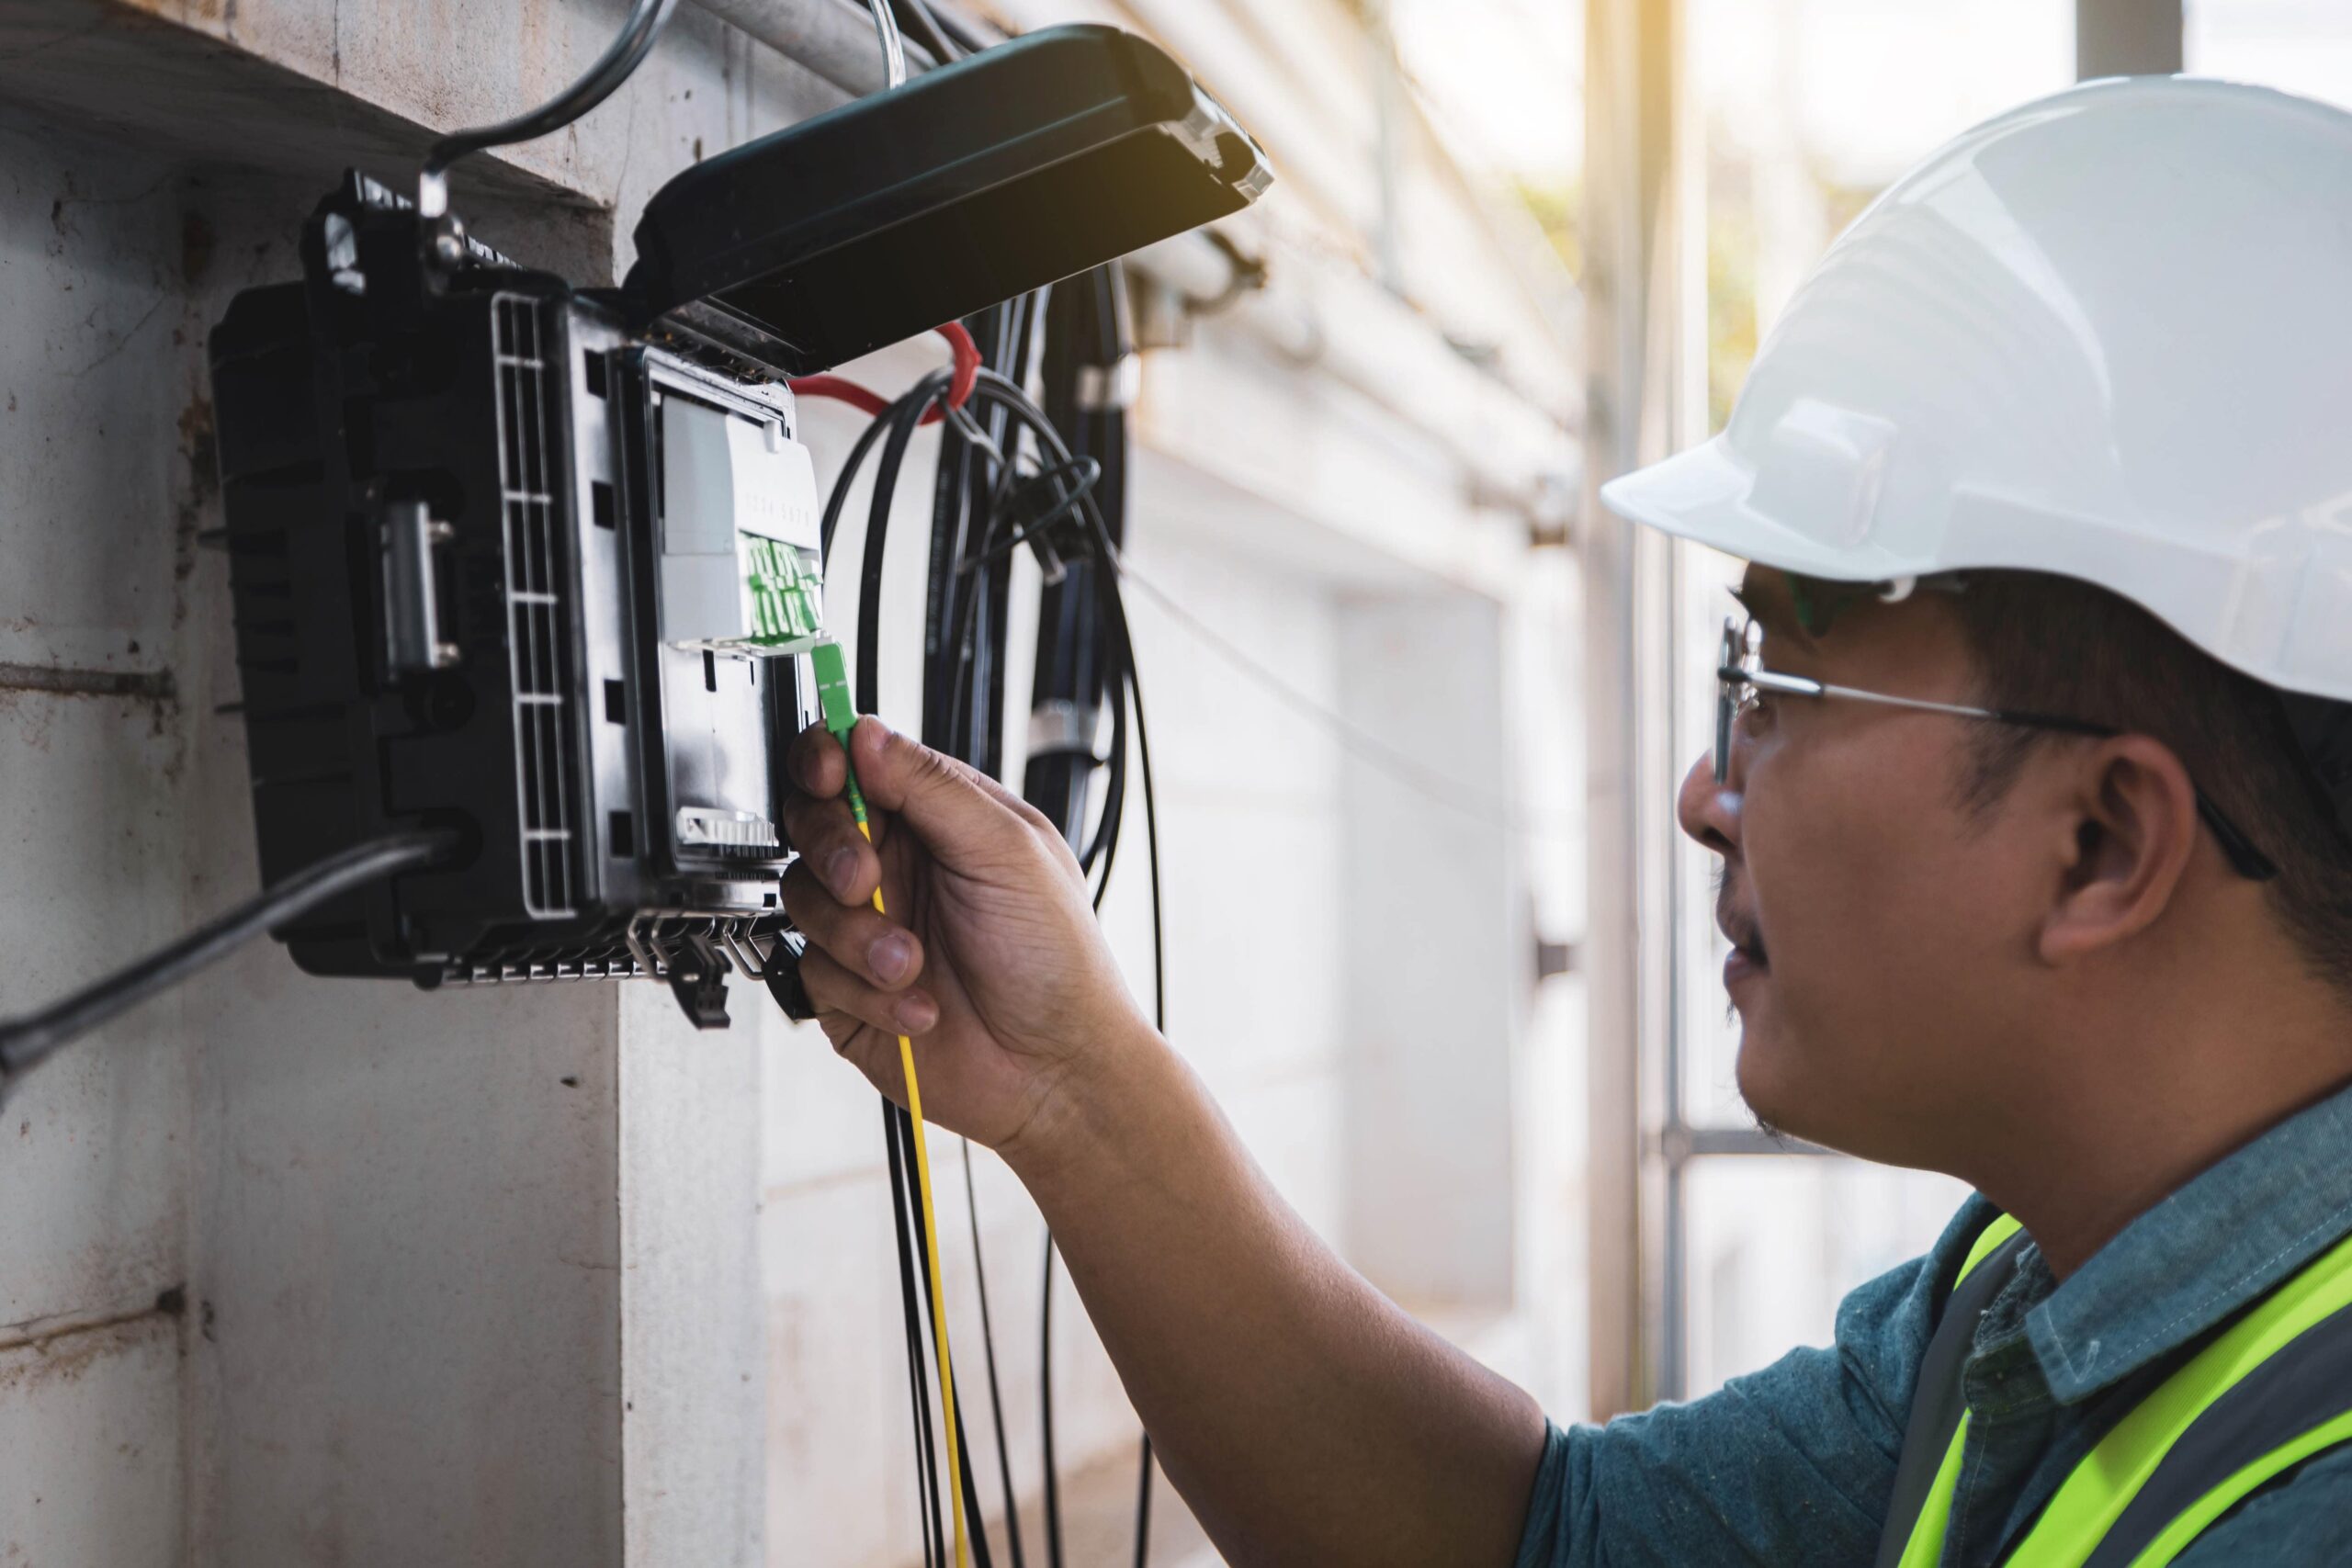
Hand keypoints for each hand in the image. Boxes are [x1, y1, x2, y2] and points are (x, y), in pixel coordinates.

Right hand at [779, 717, 1148, 1155]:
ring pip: (804, 899)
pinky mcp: (847, 989)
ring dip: (860, 935)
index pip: (857, 764)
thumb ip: (933, 787)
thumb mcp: (1008, 852)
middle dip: (833, 848)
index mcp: (937, 819)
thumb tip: (866, 734)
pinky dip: (868, 991)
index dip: (827, 760)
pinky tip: (918, 1004)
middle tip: (867, 877)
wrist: (1055, 1070)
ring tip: (912, 962)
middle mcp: (897, 866)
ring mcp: (869, 927)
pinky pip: (815, 971)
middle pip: (812, 822)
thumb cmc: (1058, 961)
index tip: (829, 773)